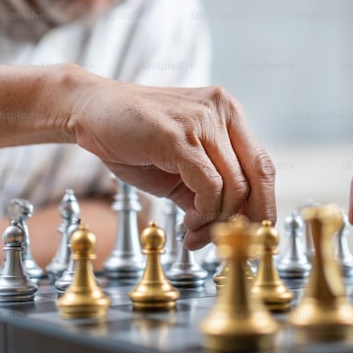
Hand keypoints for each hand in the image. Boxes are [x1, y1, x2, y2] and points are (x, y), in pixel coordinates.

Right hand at [71, 81, 276, 248]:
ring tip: (194, 231)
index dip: (263, 205)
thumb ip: (209, 187)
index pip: (262, 166)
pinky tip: (188, 220)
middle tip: (225, 241)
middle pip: (258, 176)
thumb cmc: (132, 138)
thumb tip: (232, 226)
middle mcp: (222, 111)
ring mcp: (201, 121)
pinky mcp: (179, 136)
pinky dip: (203, 212)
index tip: (252, 233)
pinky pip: (209, 186)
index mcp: (227, 114)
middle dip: (247, 218)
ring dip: (217, 220)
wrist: (89, 111)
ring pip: (234, 185)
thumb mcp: (180, 165)